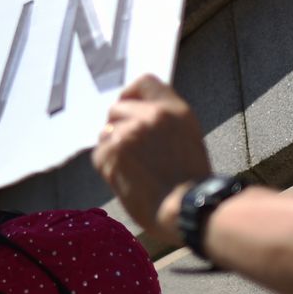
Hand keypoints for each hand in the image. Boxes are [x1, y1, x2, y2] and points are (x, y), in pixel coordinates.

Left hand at [92, 74, 211, 244]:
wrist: (191, 211)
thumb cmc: (192, 182)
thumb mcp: (188, 138)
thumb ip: (163, 120)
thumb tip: (134, 111)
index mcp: (174, 111)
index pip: (144, 82)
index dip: (131, 94)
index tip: (128, 107)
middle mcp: (151, 116)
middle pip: (117, 109)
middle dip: (119, 127)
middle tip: (132, 151)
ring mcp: (129, 133)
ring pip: (106, 133)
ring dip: (113, 149)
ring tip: (135, 170)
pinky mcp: (113, 153)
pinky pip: (100, 155)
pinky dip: (108, 168)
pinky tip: (128, 181)